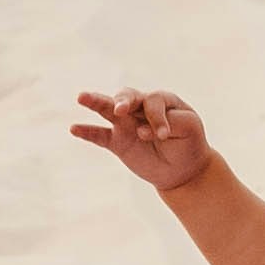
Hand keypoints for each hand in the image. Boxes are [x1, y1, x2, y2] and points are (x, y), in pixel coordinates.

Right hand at [72, 84, 211, 198]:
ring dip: (95, 102)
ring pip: (108, 109)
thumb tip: (140, 131)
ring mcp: (127, 124)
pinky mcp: (118, 142)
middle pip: (128, 96)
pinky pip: (100, 136)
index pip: (153, 101)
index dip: (157, 117)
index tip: (164, 135)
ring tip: (82, 97)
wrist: (183, 169)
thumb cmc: (188, 142)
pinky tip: (74, 129)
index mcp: (161, 100)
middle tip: (121, 109)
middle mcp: (140, 108)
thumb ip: (171, 122)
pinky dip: (87, 132)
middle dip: (124, 101)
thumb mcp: (190, 129)